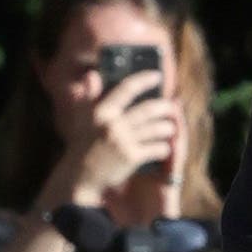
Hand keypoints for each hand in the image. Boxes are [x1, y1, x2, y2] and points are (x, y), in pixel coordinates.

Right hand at [56, 74, 182, 210]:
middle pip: (150, 109)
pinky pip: (158, 148)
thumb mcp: (82, 119)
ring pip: (158, 128)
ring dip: (168, 128)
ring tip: (168, 128)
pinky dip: (164, 148)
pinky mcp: (132, 157)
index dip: (144, 80)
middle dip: (166, 108)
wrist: (79, 176)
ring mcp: (123, 141)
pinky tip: (163, 148)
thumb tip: (92, 74)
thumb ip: (89, 96)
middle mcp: (112, 125)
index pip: (126, 89)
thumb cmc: (83, 144)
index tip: (157, 76)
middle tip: (172, 107)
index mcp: (100, 112)